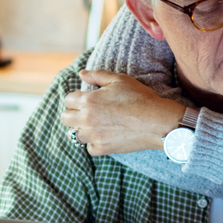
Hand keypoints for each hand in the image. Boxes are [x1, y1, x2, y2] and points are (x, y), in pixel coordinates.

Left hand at [62, 70, 185, 154]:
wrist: (157, 122)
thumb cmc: (140, 98)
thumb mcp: (119, 80)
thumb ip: (97, 75)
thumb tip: (81, 74)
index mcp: (88, 100)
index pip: (68, 100)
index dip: (76, 98)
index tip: (87, 99)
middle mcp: (86, 119)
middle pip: (65, 118)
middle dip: (73, 114)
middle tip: (87, 112)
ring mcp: (93, 136)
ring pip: (75, 134)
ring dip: (82, 129)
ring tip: (97, 125)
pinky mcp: (102, 149)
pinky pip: (89, 148)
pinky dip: (95, 143)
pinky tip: (106, 136)